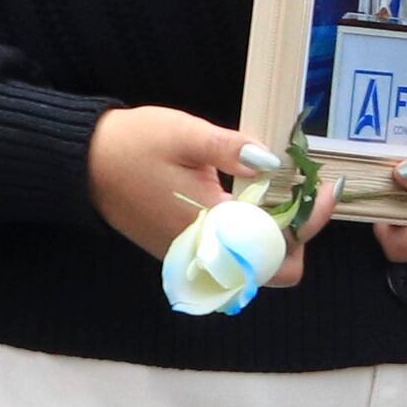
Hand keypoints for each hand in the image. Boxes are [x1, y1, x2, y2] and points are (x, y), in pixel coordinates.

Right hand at [87, 105, 310, 282]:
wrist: (81, 162)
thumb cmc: (131, 144)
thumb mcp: (184, 134)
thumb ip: (231, 149)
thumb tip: (274, 163)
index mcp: (206, 227)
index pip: (277, 250)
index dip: (310, 221)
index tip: (326, 188)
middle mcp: (202, 254)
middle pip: (272, 273)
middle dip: (298, 239)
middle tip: (307, 197)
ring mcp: (192, 257)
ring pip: (253, 268)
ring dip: (277, 239)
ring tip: (286, 195)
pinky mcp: (183, 252)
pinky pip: (231, 259)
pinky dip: (252, 239)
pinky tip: (254, 203)